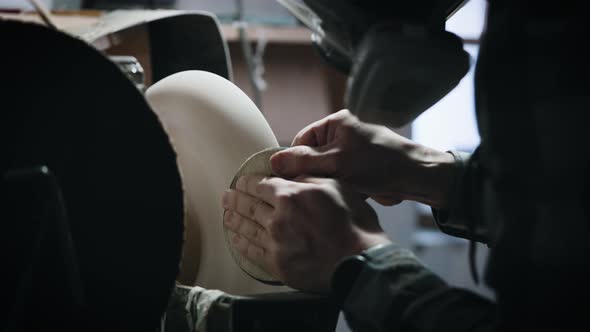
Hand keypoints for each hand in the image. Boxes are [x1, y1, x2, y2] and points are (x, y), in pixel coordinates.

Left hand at [222, 175, 390, 292]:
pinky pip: (252, 252)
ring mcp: (275, 242)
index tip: (241, 182)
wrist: (359, 261)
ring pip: (247, 228)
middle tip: (226, 197)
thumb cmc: (354, 224)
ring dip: (234, 220)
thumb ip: (309, 178)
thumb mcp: (336, 187)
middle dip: (235, 200)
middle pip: (249, 205)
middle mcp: (278, 217)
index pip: (261, 184)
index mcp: (291, 195)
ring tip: (226, 216)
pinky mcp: (277, 264)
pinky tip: (236, 240)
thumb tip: (291, 175)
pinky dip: (241, 244)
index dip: (248, 182)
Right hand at [270, 109, 454, 208]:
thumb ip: (304, 162)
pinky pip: (337, 181)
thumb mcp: (338, 162)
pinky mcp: (357, 171)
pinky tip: (341, 197)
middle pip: (311, 158)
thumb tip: (273, 161)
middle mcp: (340, 136)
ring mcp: (349, 154)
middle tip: (311, 189)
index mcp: (335, 124)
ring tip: (330, 193)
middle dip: (311, 175)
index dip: (293, 160)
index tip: (287, 179)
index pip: (301, 140)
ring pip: (323, 172)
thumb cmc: (380, 164)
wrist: (416, 178)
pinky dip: (337, 190)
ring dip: (325, 184)